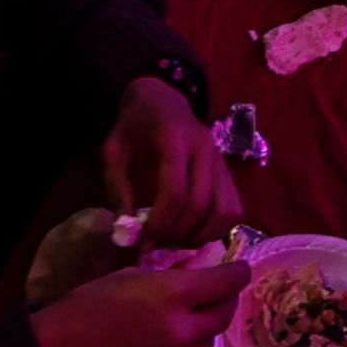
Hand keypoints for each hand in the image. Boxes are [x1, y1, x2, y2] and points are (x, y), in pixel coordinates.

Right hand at [35, 246, 252, 346]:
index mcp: (173, 295)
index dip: (238, 272)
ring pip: (208, 342)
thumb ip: (170, 274)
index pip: (226, 281)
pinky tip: (164, 345)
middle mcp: (184, 330)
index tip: (240, 268)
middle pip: (224, 314)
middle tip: (216, 292)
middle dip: (225, 300)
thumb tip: (199, 267)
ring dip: (204, 328)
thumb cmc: (87, 307)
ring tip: (184, 320)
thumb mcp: (129, 277)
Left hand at [105, 77, 241, 242]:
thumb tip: (128, 234)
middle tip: (154, 245)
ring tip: (173, 241)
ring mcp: (222, 161)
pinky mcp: (229, 173)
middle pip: (200, 205)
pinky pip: (233, 210)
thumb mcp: (113, 152)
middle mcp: (206, 148)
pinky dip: (215, 230)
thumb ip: (118, 190)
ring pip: (224, 212)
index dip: (160, 223)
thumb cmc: (133, 127)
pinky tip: (190, 232)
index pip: (175, 190)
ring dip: (198, 236)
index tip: (142, 243)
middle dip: (175, 234)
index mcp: (174, 137)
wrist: (161, 100)